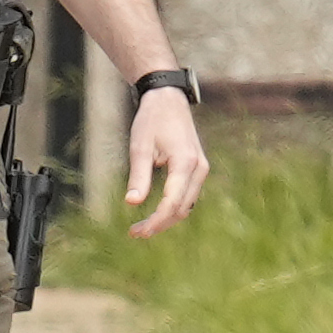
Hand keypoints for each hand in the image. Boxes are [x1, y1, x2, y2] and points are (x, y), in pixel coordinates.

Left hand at [124, 88, 207, 236]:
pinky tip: (156, 213)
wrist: (168, 99)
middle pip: (182, 208)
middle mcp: (198, 168)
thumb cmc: (152, 120)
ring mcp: (201, 168)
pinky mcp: (197, 168)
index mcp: (185, 163)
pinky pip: (188, 196)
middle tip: (135, 233)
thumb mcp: (140, 146)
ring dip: (166, 218)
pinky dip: (173, 208)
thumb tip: (132, 202)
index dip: (156, 221)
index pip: (172, 202)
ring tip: (142, 227)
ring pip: (186, 205)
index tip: (138, 232)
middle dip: (160, 224)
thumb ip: (138, 176)